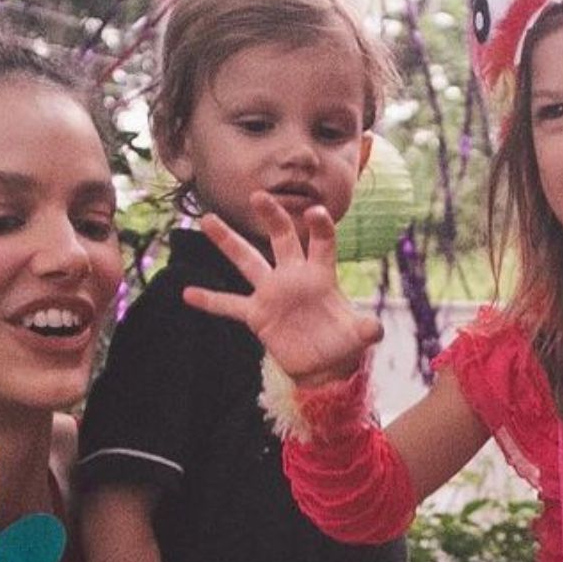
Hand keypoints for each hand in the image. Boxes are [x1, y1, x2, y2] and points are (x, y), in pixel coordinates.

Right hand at [181, 192, 383, 388]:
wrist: (323, 365)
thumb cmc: (343, 343)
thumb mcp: (358, 337)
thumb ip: (365, 329)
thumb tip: (375, 330)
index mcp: (321, 275)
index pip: (322, 243)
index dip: (320, 227)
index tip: (315, 210)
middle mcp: (293, 276)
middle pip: (282, 239)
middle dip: (272, 217)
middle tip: (259, 196)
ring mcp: (272, 293)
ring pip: (247, 261)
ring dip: (228, 241)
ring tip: (208, 219)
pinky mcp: (257, 314)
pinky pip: (229, 305)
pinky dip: (210, 300)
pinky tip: (187, 293)